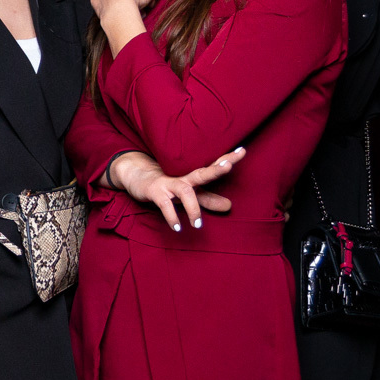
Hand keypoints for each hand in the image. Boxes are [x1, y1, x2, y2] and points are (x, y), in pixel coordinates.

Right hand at [109, 147, 245, 231]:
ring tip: (198, 226)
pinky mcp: (155, 192)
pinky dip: (171, 217)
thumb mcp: (190, 193)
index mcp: (193, 176)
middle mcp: (183, 177)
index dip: (228, 159)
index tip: (242, 151)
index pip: (213, 166)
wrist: (137, 177)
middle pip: (202, 172)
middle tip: (228, 166)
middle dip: (216, 170)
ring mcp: (168, 183)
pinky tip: (178, 228)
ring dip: (193, 208)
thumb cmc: (167, 184)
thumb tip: (230, 206)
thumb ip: (209, 200)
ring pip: (185, 191)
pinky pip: (164, 205)